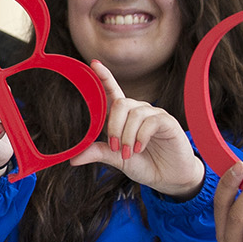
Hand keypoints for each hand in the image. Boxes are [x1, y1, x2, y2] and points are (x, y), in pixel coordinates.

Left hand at [66, 61, 203, 197]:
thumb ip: (99, 153)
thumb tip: (73, 158)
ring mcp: (154, 115)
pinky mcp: (167, 122)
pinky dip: (141, 136)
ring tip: (128, 153)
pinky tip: (139, 148)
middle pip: (120, 103)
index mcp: (124, 117)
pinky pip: (150, 121)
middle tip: (114, 147)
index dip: (104, 77)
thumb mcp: (117, 159)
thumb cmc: (144, 164)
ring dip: (126, 135)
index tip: (93, 63)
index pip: (113, 91)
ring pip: (133, 113)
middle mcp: (139, 111)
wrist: (169, 178)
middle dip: (113, 126)